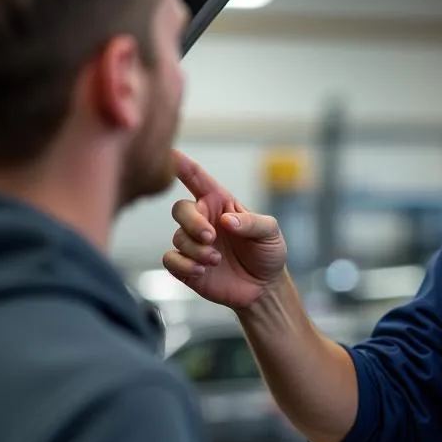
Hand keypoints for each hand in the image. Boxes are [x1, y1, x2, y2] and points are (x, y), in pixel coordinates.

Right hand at [162, 150, 287, 309]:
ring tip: (215, 260)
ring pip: (178, 237)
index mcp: (220, 204)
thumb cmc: (268, 252)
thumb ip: (252, 222)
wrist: (264, 287)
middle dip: (192, 222)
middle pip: (181, 209)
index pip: (198, 180)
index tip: (171, 154)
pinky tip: (201, 270)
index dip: (183, 166)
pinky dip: (183, 265)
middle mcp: (203, 220)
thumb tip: (226, 220)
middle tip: (210, 237)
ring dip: (196, 250)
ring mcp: (193, 243)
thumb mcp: (270, 232)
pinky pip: (170, 260)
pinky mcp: (186, 266)